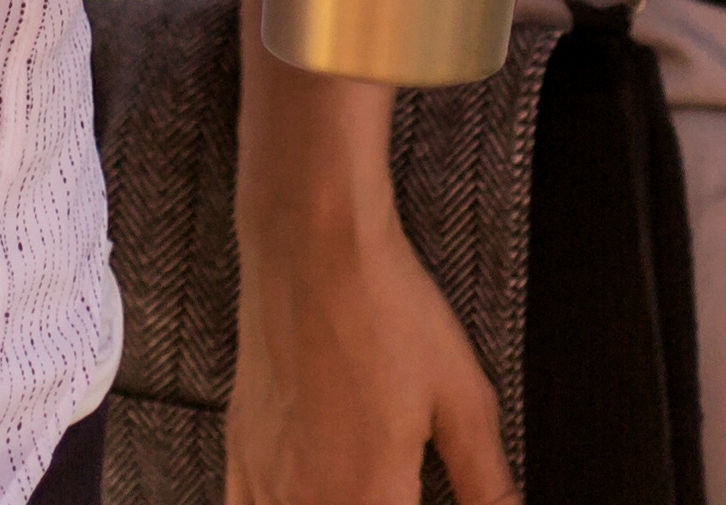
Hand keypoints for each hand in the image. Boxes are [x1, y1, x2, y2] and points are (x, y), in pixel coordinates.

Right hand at [230, 131, 514, 504]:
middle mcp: (307, 499)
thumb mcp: (464, 400)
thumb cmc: (386, 311)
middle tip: (402, 488)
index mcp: (369, 497)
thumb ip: (486, 482)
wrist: (314, 246)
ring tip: (362, 487)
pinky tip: (305, 496)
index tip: (421, 496)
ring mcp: (266, 478)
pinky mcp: (240, 450)